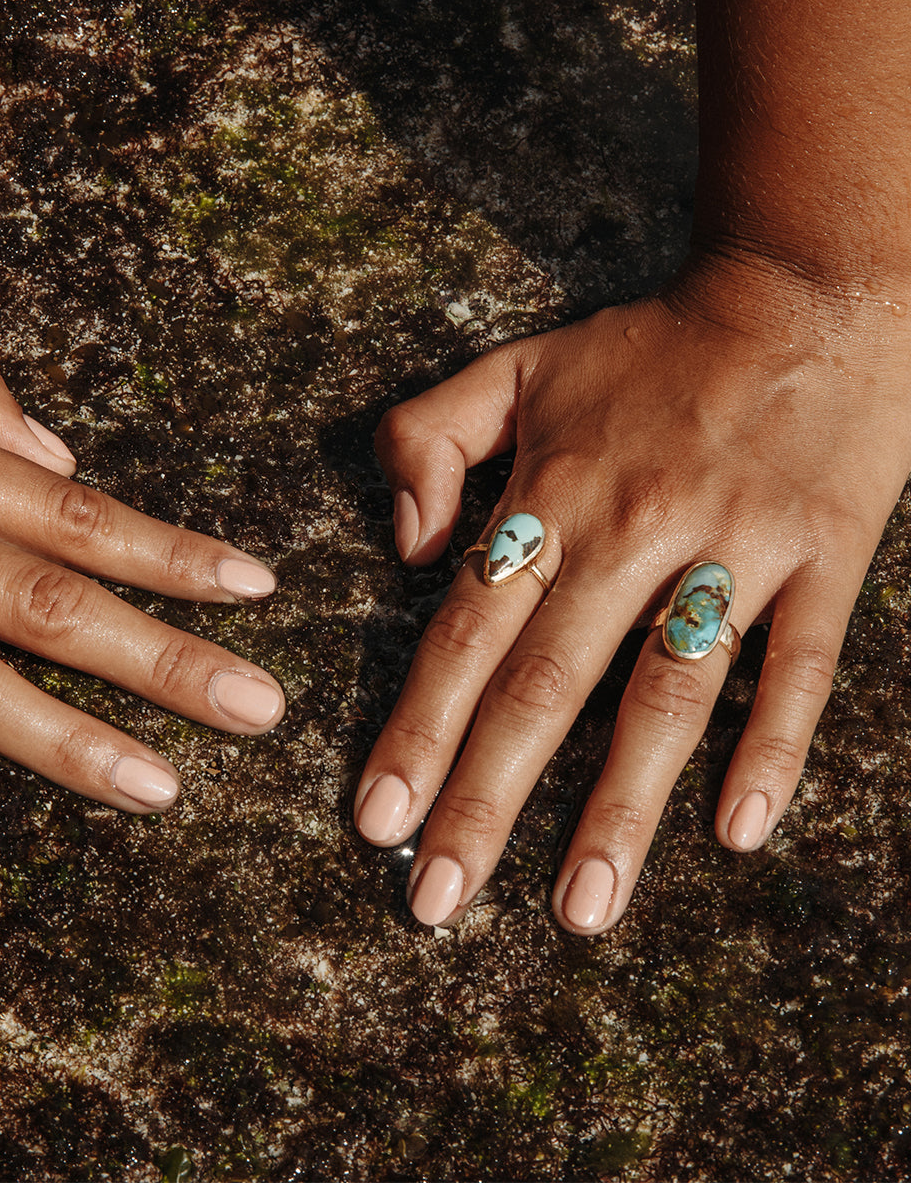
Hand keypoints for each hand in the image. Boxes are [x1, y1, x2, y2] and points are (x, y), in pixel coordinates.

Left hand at [355, 254, 910, 932]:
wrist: (808, 289)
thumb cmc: (649, 345)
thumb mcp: (517, 366)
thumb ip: (426, 438)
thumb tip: (405, 550)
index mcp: (551, 492)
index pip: (464, 633)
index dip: (415, 728)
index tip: (375, 819)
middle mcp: (631, 530)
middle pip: (543, 686)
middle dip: (484, 800)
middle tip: (437, 901)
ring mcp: (734, 549)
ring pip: (665, 695)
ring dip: (619, 809)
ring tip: (578, 911)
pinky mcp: (825, 558)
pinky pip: (799, 666)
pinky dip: (771, 747)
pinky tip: (737, 833)